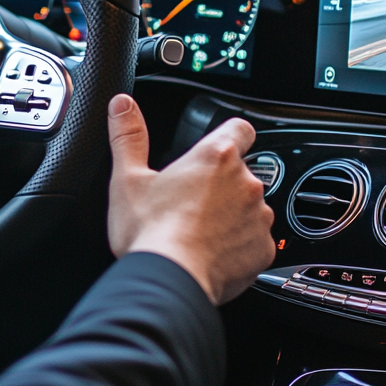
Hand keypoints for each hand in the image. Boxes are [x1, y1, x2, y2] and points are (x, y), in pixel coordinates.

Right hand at [107, 94, 274, 305]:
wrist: (169, 281)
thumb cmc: (150, 231)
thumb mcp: (128, 178)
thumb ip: (128, 136)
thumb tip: (121, 104)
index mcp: (215, 156)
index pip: (240, 128)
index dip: (230, 135)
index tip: (217, 148)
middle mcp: (245, 182)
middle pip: (242, 172)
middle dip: (222, 184)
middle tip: (191, 202)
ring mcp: (258, 217)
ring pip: (250, 207)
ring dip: (233, 214)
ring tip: (200, 231)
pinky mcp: (264, 249)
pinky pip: (256, 241)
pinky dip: (240, 246)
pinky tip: (213, 254)